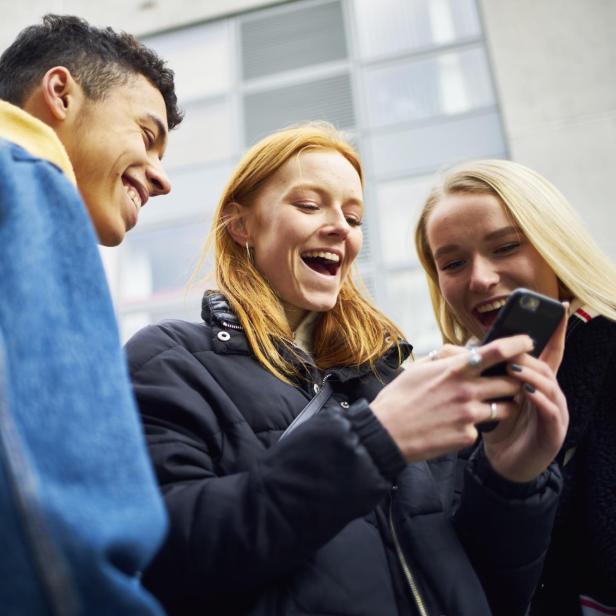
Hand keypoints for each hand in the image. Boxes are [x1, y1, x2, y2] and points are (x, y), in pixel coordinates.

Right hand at [371, 335, 532, 461]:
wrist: (386, 433)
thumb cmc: (398, 398)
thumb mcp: (418, 369)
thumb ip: (444, 359)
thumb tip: (461, 351)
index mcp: (454, 370)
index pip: (496, 351)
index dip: (517, 344)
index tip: (528, 341)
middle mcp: (466, 390)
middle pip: (511, 382)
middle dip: (515, 381)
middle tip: (510, 382)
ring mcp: (469, 415)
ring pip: (505, 408)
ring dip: (502, 405)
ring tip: (487, 405)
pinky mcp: (467, 436)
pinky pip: (482, 429)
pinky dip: (474, 427)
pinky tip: (455, 426)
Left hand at [482, 311, 568, 482]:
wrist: (502, 463)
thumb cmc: (496, 425)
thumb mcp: (490, 395)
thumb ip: (484, 373)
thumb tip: (465, 349)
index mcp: (536, 382)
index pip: (548, 352)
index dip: (556, 330)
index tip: (560, 308)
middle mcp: (550, 393)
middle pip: (547, 365)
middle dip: (533, 353)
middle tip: (515, 343)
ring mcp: (555, 412)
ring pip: (550, 386)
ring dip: (533, 374)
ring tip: (514, 366)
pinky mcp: (553, 432)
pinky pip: (550, 412)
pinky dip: (539, 400)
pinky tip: (527, 393)